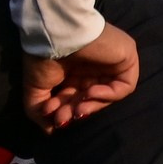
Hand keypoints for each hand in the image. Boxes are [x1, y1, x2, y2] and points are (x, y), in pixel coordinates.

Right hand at [21, 23, 139, 130]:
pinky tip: (90, 93)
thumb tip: (50, 131)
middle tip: (62, 118)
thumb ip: (39, 111)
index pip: (74, 99)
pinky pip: (124, 87)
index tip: (51, 116)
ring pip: (107, 96)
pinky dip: (108, 95)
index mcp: (74, 72)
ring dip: (91, 106)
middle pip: (90, 100)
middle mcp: (94, 69)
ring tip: (76, 108)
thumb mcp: (36, 88)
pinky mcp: (126, 59)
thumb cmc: (44, 55)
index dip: (63, 111)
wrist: (56, 32)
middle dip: (75, 111)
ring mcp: (111, 64)